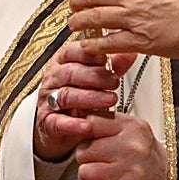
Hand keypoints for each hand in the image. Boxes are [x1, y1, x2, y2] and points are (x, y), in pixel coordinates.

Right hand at [34, 40, 137, 161]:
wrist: (61, 128)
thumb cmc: (79, 96)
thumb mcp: (96, 79)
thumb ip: (113, 66)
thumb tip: (131, 52)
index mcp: (63, 63)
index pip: (72, 51)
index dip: (89, 54)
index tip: (105, 58)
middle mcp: (54, 79)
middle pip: (70, 72)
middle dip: (94, 76)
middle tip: (114, 81)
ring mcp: (49, 101)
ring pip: (66, 95)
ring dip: (89, 98)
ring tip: (110, 101)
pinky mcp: (47, 123)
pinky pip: (57, 122)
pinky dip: (72, 124)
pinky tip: (86, 126)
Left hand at [76, 111, 166, 179]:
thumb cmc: (147, 159)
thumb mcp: (133, 132)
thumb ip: (107, 123)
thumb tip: (78, 120)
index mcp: (132, 127)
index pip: (91, 122)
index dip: (86, 134)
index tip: (92, 140)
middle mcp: (132, 147)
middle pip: (83, 151)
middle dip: (88, 159)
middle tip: (103, 163)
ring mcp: (129, 172)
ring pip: (84, 173)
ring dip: (90, 179)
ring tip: (106, 178)